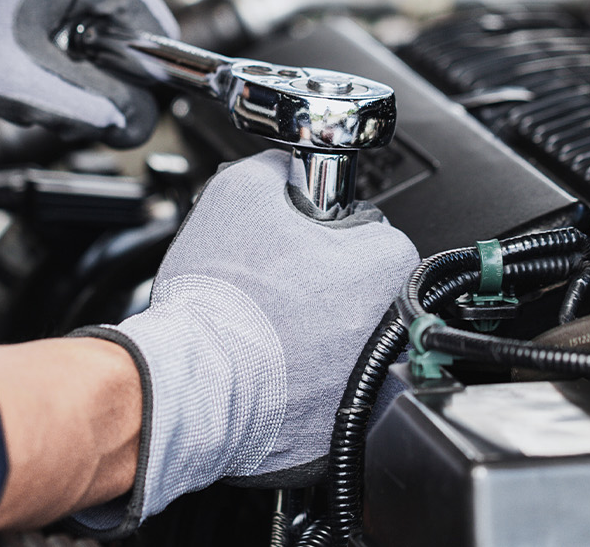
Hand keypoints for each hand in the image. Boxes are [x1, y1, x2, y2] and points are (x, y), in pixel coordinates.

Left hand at [0, 0, 172, 146]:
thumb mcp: (23, 86)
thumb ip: (93, 109)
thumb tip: (137, 123)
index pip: (156, 31)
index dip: (141, 80)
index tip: (109, 106)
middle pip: (132, 18)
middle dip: (101, 60)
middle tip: (47, 78)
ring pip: (109, 5)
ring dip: (81, 41)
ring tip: (27, 52)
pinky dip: (65, 15)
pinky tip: (21, 28)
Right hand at [73, 150, 420, 533]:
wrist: (196, 382)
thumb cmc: (221, 298)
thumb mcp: (239, 191)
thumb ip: (275, 168)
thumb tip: (284, 168)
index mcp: (385, 264)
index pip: (370, 231)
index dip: (325, 230)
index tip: (297, 240)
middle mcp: (393, 326)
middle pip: (362, 288)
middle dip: (322, 281)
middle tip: (275, 282)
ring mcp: (372, 379)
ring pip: (345, 338)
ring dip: (314, 330)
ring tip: (266, 324)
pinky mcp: (343, 421)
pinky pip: (328, 387)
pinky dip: (303, 378)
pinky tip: (267, 363)